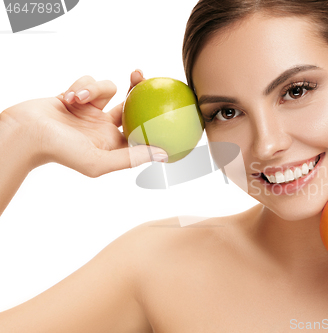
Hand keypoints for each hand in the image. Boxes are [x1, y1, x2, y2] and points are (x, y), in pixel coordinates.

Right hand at [2, 70, 166, 176]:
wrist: (26, 132)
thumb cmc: (60, 151)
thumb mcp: (99, 161)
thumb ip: (131, 158)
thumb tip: (164, 154)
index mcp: (113, 142)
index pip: (141, 128)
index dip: (153, 116)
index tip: (165, 103)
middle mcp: (104, 126)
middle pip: (130, 102)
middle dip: (136, 86)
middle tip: (140, 74)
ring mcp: (91, 110)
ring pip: (106, 88)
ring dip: (92, 89)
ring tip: (76, 100)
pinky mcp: (77, 96)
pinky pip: (88, 82)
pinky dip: (79, 87)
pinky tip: (67, 98)